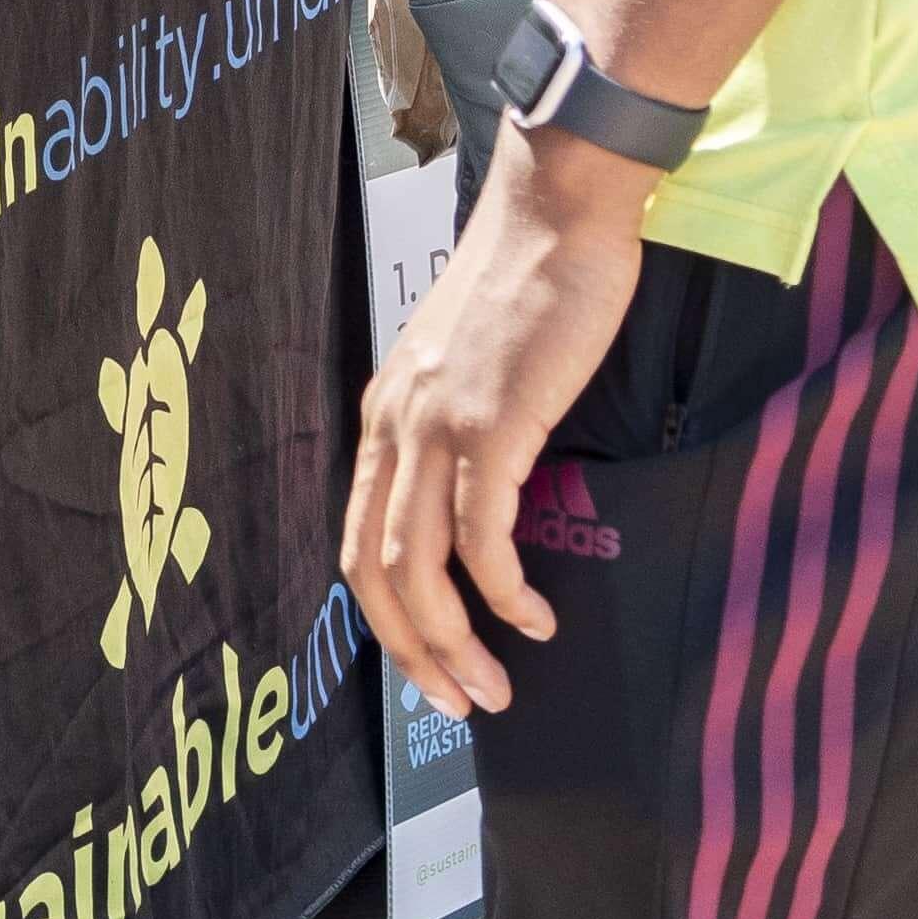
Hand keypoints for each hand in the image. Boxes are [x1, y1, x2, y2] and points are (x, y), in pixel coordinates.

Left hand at [344, 127, 657, 718]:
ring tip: (496, 686)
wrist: (561, 213)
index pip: (357, 544)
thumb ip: (458, 430)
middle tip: (459, 705)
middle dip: (415, 655)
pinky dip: (505, 594)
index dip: (386, 622)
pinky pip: (484, 537)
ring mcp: (437, 424)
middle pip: (376, 572)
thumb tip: (479, 504)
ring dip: (455, 642)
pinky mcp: (494, 422)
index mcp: (384, 417)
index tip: (430, 669)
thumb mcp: (470, 367)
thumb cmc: (530, 288)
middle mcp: (394, 426)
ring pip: (420, 568)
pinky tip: (534, 618)